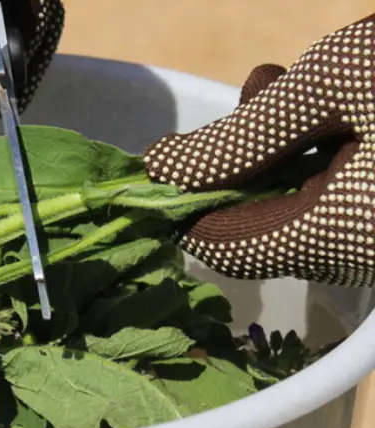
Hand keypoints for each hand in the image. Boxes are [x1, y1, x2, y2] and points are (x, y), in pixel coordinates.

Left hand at [143, 14, 374, 286]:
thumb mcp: (333, 84)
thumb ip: (238, 137)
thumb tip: (158, 168)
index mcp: (336, 235)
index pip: (224, 244)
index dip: (191, 199)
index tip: (181, 152)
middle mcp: (364, 258)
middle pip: (263, 225)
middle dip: (246, 162)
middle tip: (264, 93)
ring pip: (303, 209)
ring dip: (285, 149)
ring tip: (298, 85)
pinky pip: (344, 201)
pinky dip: (326, 155)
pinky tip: (338, 105)